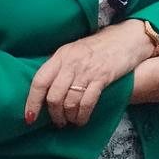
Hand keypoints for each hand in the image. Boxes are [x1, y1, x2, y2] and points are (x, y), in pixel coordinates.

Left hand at [24, 21, 154, 126]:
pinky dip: (82, 116)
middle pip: (54, 96)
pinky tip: (82, 120)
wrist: (129, 37)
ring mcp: (87, 70)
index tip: (30, 118)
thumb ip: (61, 66)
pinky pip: (87, 103)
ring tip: (70, 121)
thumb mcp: (75, 50)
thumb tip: (44, 89)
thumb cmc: (100, 46)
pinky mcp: (103, 77)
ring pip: (69, 102)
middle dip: (54, 114)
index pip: (39, 81)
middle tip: (58, 121)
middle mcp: (72, 62)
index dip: (32, 102)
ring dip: (68, 117)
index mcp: (62, 55)